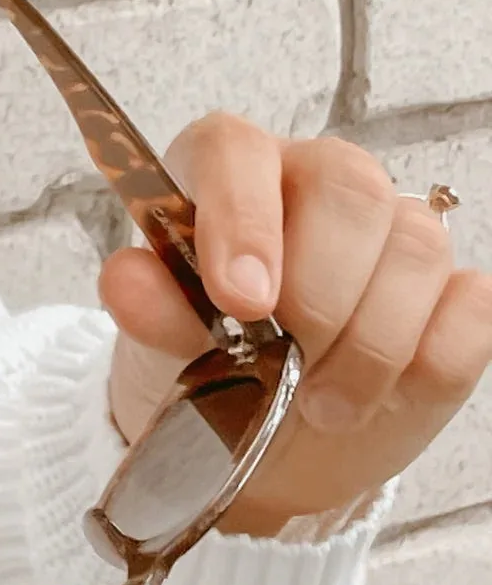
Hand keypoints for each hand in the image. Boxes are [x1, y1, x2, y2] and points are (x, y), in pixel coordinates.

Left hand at [101, 114, 491, 534]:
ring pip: (416, 244)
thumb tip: (128, 283)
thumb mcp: (158, 338)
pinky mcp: (451, 292)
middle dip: (321, 291)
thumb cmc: (200, 358)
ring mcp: (391, 231)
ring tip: (322, 405)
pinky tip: (383, 395)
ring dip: (372, 344)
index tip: (243, 301)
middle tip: (289, 364)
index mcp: (227, 169)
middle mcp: (314, 180)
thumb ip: (146, 303)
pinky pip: (471, 306)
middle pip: (348, 187)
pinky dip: (431, 359)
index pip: (236, 149)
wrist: (256, 434)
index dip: (243, 217)